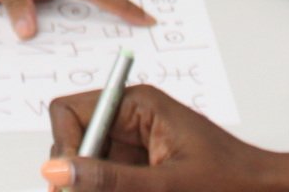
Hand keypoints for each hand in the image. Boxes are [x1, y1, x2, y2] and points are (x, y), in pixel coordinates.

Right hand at [41, 84, 288, 190]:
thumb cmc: (233, 181)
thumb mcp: (166, 184)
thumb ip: (109, 180)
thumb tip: (55, 171)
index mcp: (137, 105)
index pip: (70, 112)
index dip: (65, 148)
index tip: (69, 182)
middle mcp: (131, 120)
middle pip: (76, 144)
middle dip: (78, 177)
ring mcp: (135, 147)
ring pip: (90, 169)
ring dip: (94, 189)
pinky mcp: (141, 170)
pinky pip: (110, 183)